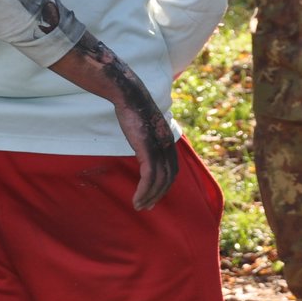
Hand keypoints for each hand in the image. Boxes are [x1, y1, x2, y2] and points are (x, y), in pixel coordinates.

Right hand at [48, 31, 178, 209]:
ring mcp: (158, 148)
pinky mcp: (147, 149)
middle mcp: (167, 145)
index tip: (155, 194)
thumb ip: (147, 135)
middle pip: (169, 178)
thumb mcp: (144, 124)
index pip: (172, 169)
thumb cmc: (133, 107)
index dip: (165, 184)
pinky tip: (136, 199)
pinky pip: (149, 177)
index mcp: (167, 140)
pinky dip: (144, 191)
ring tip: (139, 206)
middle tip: (148, 206)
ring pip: (159, 181)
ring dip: (150, 196)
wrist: (129, 94)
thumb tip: (141, 140)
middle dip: (159, 194)